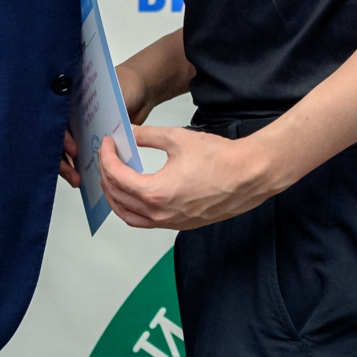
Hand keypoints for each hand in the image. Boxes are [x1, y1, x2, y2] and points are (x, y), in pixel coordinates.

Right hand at [59, 60, 155, 188]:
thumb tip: (106, 128)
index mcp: (72, 100)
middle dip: (63, 159)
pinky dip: (82, 167)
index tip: (73, 150)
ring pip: (66, 151)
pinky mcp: (93, 140)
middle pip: (58, 140)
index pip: (58, 121)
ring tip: (77, 180)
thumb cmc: (127, 84)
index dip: (63, 138)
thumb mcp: (116, 91)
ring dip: (70, 167)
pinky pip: (83, 156)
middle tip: (73, 173)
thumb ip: (110, 108)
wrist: (142, 89)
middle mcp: (73, 116)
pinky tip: (84, 178)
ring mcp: (82, 129)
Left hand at [98, 125, 281, 229]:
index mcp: (155, 192)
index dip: (107, 157)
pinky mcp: (181, 225)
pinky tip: (136, 194)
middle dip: (107, 175)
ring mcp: (171, 222)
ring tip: (113, 178)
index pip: (117, 176)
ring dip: (116, 197)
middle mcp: (160, 213)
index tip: (107, 144)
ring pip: (129, 216)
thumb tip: (129, 132)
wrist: (249, 175)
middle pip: (118, 197)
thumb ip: (147, 136)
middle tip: (107, 158)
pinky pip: (146, 222)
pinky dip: (133, 209)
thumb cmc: (220, 159)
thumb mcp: (177, 139)